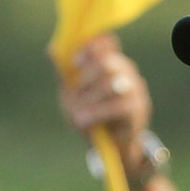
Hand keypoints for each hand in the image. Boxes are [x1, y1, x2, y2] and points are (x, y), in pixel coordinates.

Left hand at [60, 34, 152, 177]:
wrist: (111, 148)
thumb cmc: (91, 115)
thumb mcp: (73, 95)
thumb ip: (65, 74)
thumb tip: (50, 50)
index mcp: (112, 62)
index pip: (107, 42)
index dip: (91, 48)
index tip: (74, 62)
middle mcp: (127, 71)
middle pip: (106, 63)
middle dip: (85, 79)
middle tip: (72, 95)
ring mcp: (136, 90)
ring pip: (111, 84)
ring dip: (89, 99)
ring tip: (76, 116)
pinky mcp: (139, 110)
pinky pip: (119, 106)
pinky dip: (97, 113)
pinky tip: (84, 121)